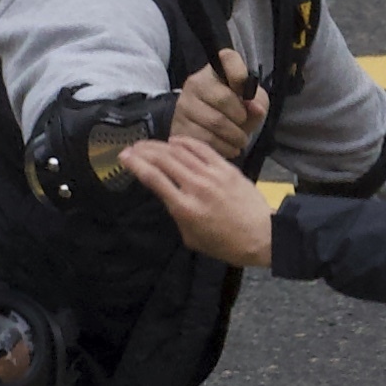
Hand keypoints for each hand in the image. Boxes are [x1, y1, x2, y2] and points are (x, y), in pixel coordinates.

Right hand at [118, 133, 273, 268]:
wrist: (262, 235)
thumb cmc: (226, 244)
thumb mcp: (192, 237)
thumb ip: (177, 214)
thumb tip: (168, 195)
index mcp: (185, 208)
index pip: (153, 178)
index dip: (135, 165)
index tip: (123, 157)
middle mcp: (196, 187)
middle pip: (163, 159)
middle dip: (143, 151)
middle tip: (131, 148)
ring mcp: (212, 174)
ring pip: (179, 151)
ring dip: (159, 145)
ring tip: (146, 144)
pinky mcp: (226, 168)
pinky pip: (201, 148)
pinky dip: (185, 141)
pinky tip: (174, 141)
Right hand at [171, 48, 265, 159]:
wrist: (203, 129)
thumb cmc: (233, 111)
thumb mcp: (251, 102)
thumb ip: (258, 102)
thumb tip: (256, 109)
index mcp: (216, 70)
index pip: (229, 58)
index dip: (240, 74)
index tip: (246, 92)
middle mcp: (196, 82)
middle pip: (224, 99)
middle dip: (241, 118)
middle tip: (244, 126)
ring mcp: (184, 104)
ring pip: (215, 122)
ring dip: (234, 137)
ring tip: (239, 140)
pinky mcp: (178, 126)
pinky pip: (205, 139)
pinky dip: (223, 147)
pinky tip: (228, 147)